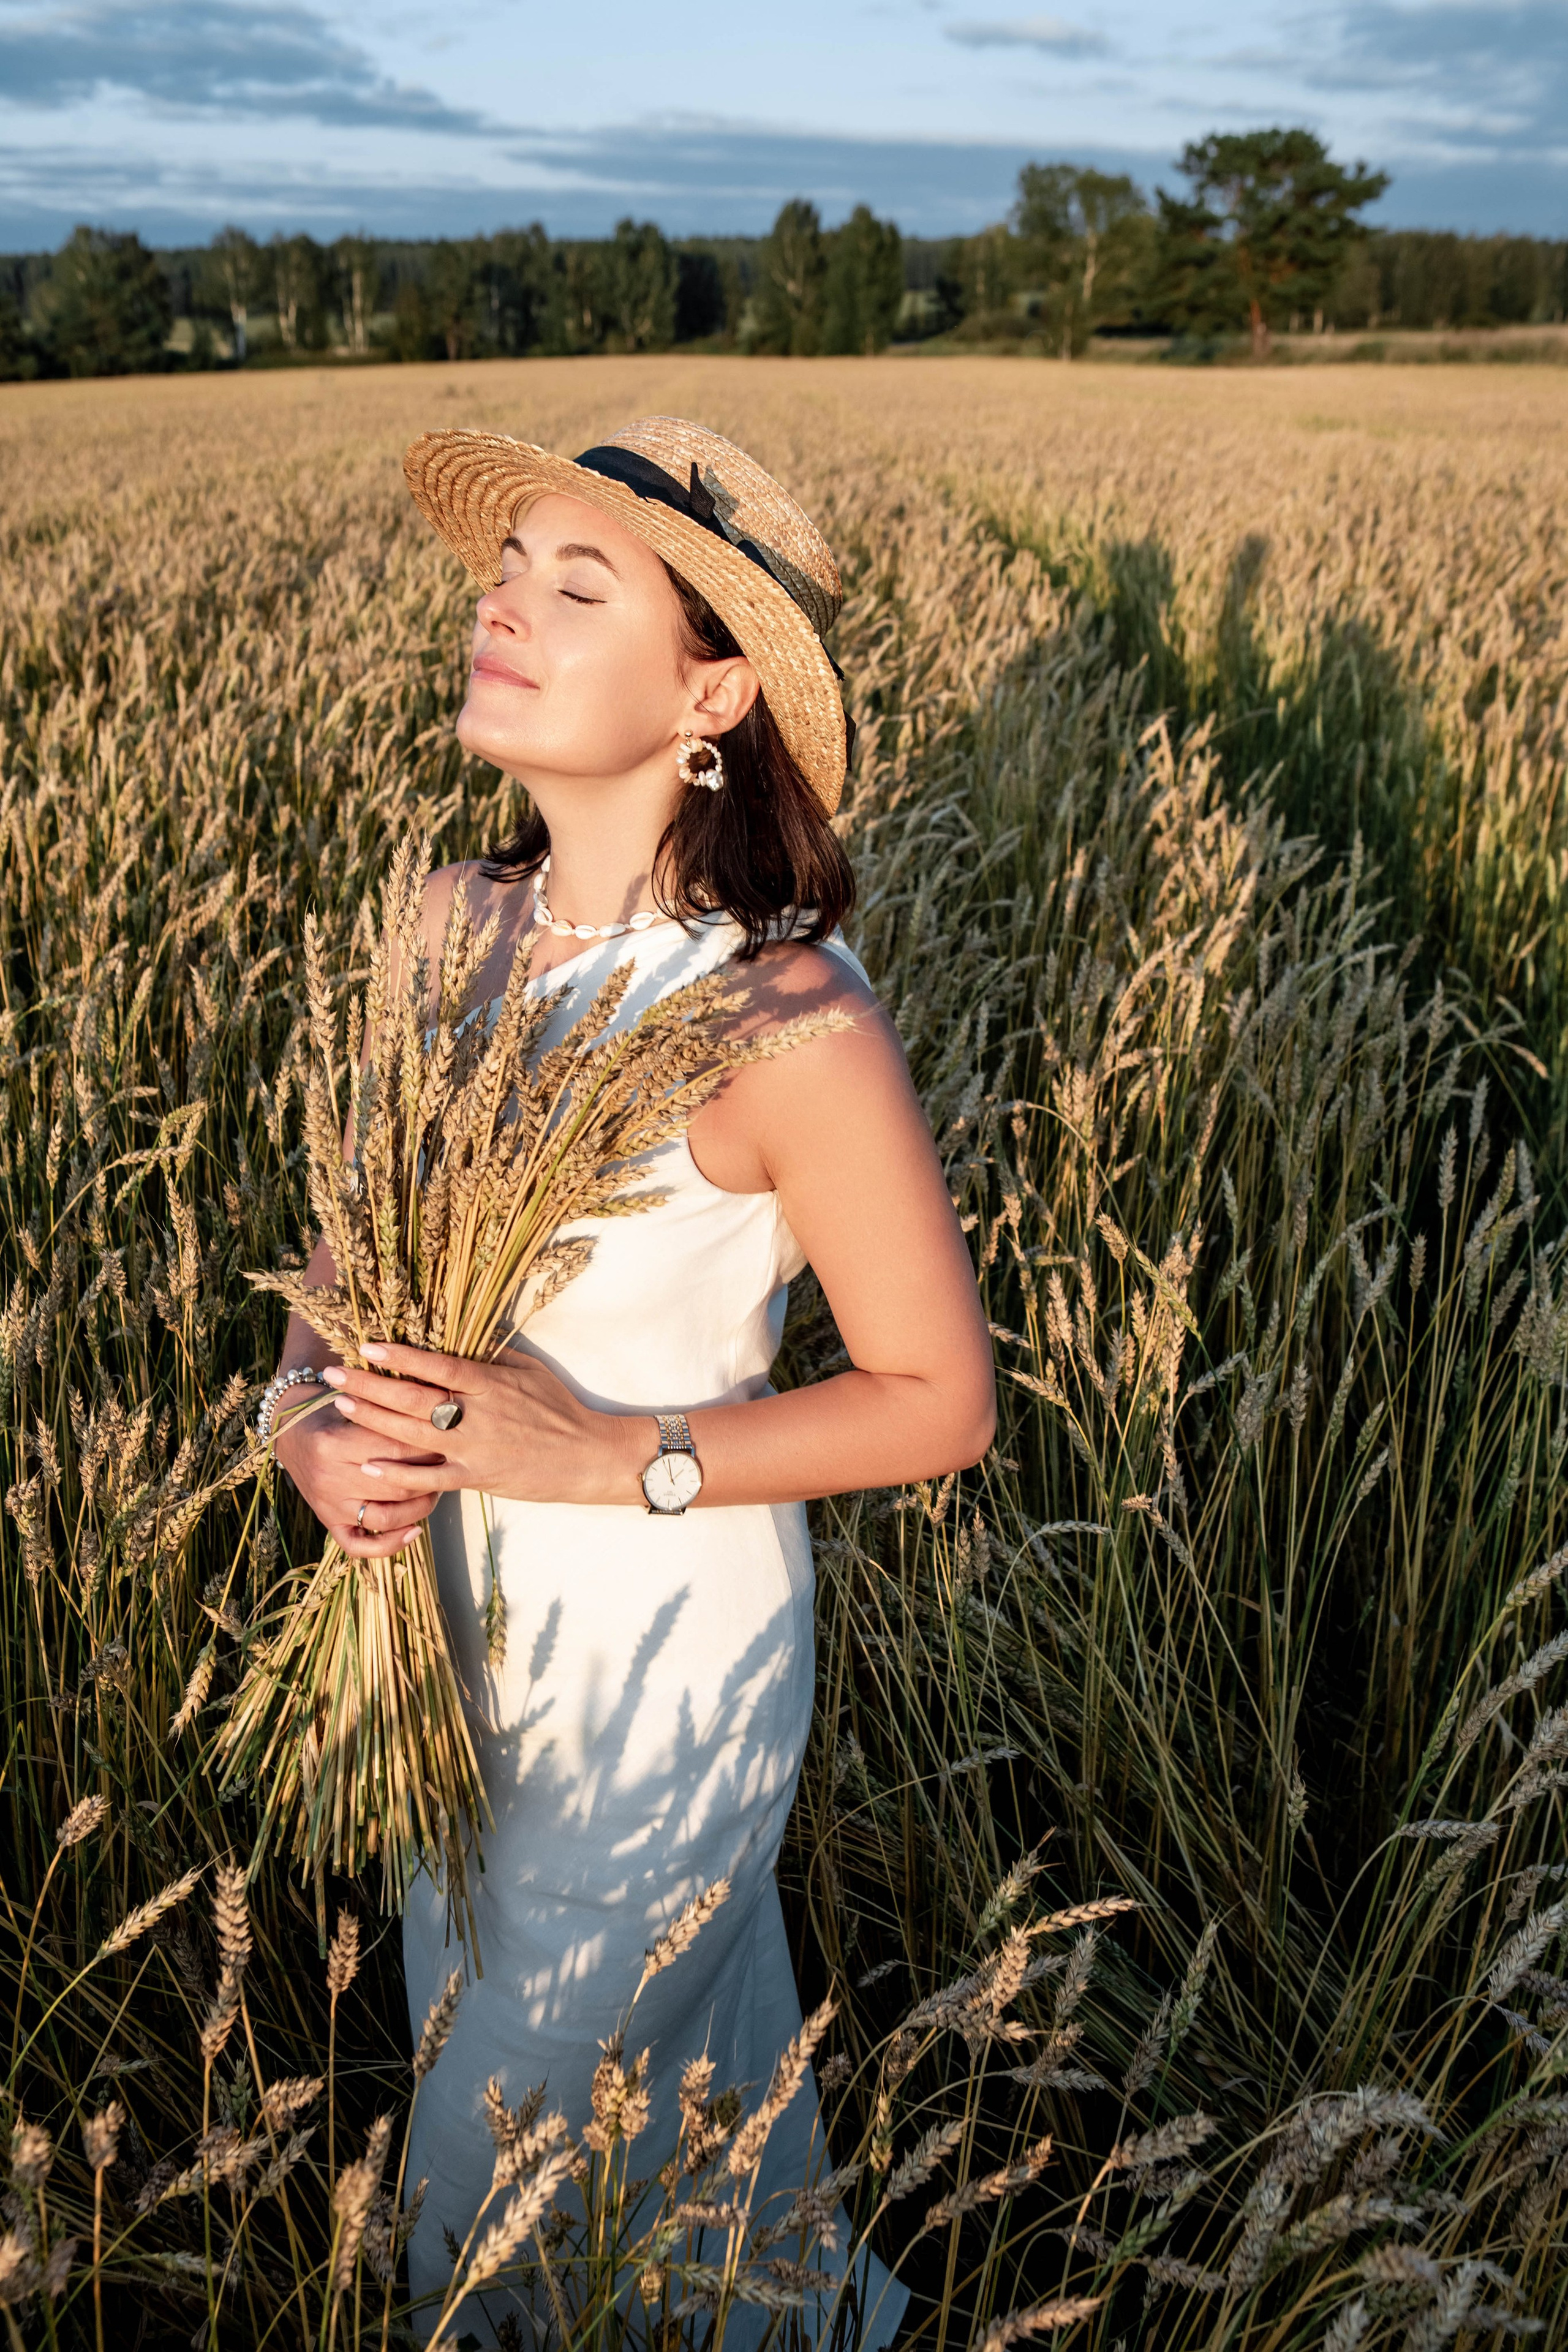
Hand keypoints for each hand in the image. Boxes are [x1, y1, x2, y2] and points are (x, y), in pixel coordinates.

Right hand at [271, 1384, 447, 1557]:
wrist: (291, 1429)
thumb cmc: (331, 1410)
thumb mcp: (354, 1402)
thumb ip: (387, 1412)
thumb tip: (437, 1417)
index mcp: (335, 1443)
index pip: (396, 1450)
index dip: (428, 1447)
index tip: (448, 1440)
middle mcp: (330, 1478)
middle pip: (396, 1486)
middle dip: (430, 1477)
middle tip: (448, 1465)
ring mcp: (328, 1505)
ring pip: (385, 1517)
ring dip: (419, 1508)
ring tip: (435, 1491)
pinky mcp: (328, 1522)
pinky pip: (359, 1546)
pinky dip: (390, 1544)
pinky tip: (414, 1530)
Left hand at [320, 1343, 654, 1507]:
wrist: (588, 1456)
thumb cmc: (560, 1409)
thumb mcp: (530, 1370)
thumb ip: (492, 1358)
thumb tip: (463, 1335)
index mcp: (490, 1382)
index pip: (436, 1364)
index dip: (399, 1355)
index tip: (367, 1345)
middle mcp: (477, 1413)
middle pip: (413, 1397)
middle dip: (369, 1385)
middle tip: (334, 1375)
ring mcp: (474, 1447)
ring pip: (413, 1433)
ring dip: (373, 1420)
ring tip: (342, 1407)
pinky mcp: (477, 1477)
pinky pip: (430, 1477)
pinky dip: (398, 1473)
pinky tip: (368, 1466)